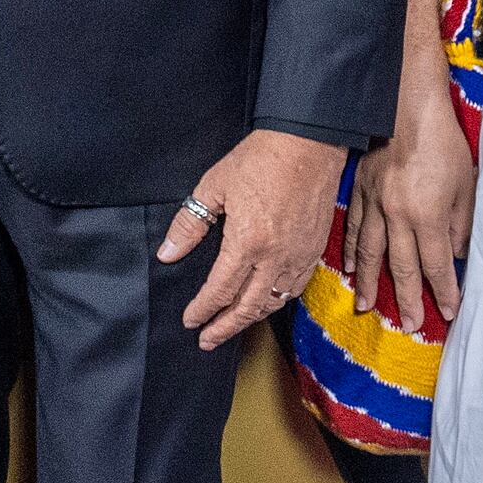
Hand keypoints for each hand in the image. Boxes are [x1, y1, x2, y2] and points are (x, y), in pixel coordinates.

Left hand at [158, 127, 339, 350]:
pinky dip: (276, 302)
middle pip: (247, 307)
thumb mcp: (214, 186)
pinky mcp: (314, 250)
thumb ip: (190, 225)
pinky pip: (294, 288)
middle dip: (224, 328)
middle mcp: (275, 257)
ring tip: (232, 325)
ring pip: (272, 302)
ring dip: (250, 319)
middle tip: (206, 340)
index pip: (220, 291)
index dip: (202, 310)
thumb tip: (168, 254)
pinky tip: (265, 302)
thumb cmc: (261, 159)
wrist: (310, 143)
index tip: (190, 320)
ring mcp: (298, 256)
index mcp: (247, 242)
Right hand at [344, 108, 474, 334]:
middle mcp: (397, 215)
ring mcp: (374, 203)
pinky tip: (351, 268)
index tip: (449, 312)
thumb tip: (454, 254)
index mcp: (428, 214)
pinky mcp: (360, 189)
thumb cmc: (443, 142)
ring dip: (371, 283)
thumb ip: (461, 223)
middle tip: (410, 325)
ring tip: (367, 307)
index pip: (436, 263)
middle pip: (401, 266)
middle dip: (408, 298)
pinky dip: (353, 251)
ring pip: (371, 252)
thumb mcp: (466, 183)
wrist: (405, 105)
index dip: (443, 290)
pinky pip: (355, 228)